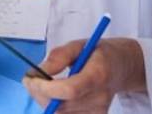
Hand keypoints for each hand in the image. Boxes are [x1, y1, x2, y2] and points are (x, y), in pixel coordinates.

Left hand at [23, 37, 145, 112]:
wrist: (122, 67)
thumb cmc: (98, 53)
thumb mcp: (79, 45)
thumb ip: (58, 56)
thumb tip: (38, 72)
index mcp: (98, 74)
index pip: (70, 90)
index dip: (46, 88)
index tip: (29, 79)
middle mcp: (100, 97)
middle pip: (62, 106)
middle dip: (39, 93)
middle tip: (29, 79)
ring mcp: (99, 112)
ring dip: (44, 100)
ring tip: (42, 84)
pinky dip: (54, 106)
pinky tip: (54, 94)